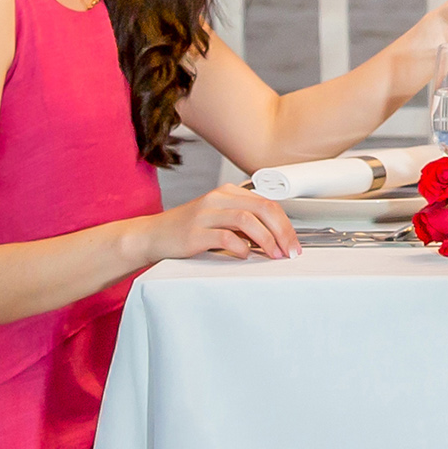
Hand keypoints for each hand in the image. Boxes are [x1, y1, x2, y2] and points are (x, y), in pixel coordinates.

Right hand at [155, 185, 296, 260]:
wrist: (154, 235)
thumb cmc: (189, 230)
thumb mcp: (220, 220)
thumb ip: (245, 224)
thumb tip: (276, 239)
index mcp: (228, 193)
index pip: (267, 203)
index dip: (285, 224)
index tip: (294, 244)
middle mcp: (218, 198)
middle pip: (262, 208)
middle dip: (282, 231)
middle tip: (290, 251)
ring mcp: (205, 213)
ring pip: (246, 219)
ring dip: (266, 239)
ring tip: (273, 255)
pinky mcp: (194, 232)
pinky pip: (224, 236)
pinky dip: (240, 247)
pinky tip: (245, 255)